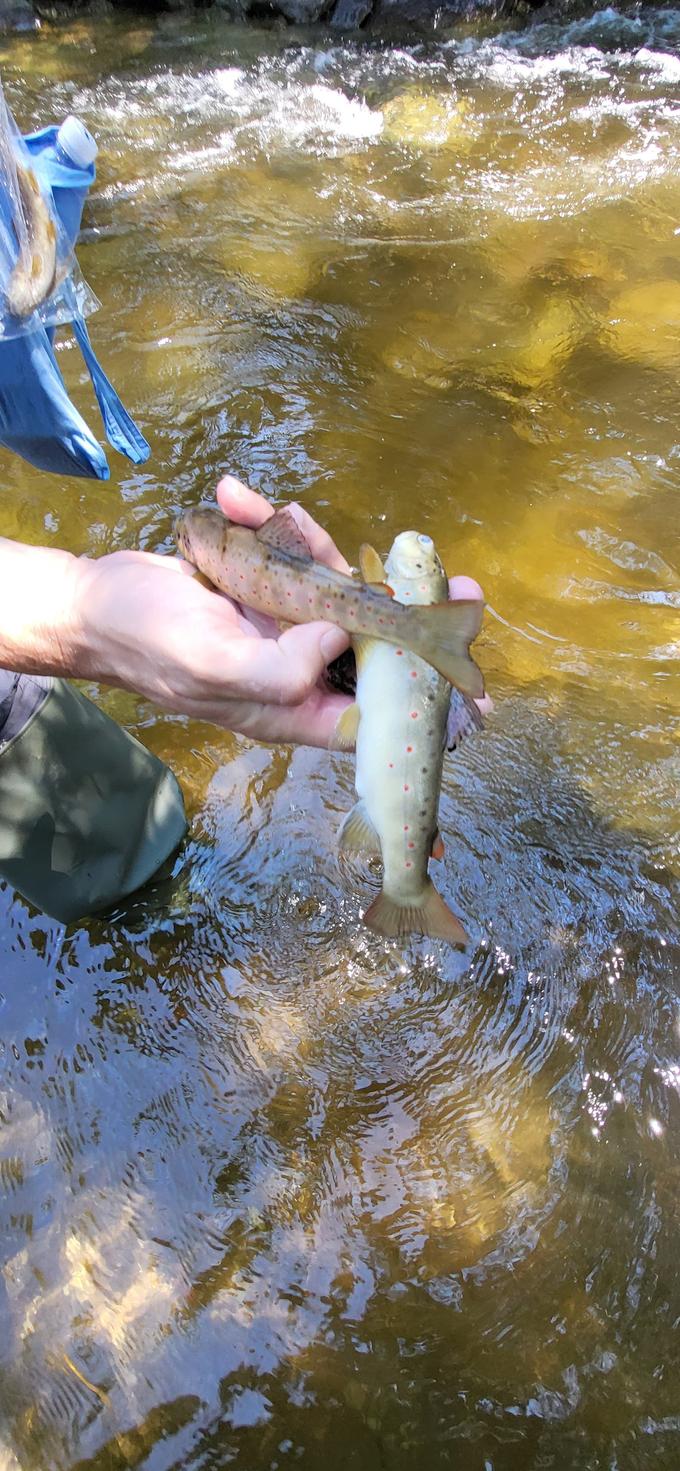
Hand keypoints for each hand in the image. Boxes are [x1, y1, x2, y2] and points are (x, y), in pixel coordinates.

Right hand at [69, 477, 486, 745]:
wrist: (95, 603)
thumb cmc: (146, 641)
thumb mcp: (213, 663)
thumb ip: (281, 665)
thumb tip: (346, 636)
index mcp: (292, 707)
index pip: (375, 720)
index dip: (427, 712)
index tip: (482, 695)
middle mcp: (300, 668)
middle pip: (378, 649)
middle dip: (414, 614)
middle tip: (465, 585)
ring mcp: (287, 626)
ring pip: (343, 589)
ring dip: (316, 547)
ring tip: (262, 518)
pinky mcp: (269, 587)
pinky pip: (296, 554)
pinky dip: (270, 521)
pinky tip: (233, 499)